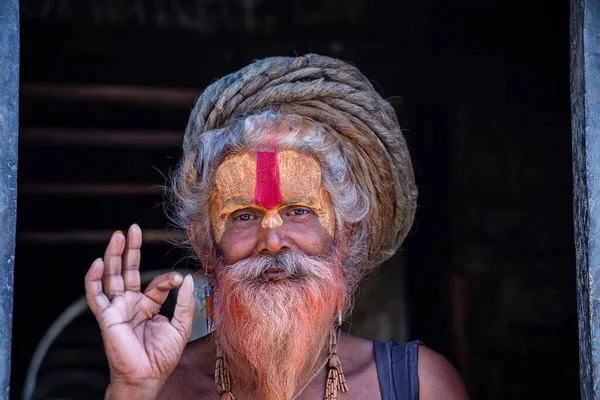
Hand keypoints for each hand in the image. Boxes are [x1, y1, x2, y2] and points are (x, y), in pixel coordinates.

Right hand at [84, 224, 195, 395]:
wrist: (147, 377)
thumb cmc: (162, 357)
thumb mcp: (180, 327)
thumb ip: (184, 302)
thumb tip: (187, 278)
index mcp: (147, 305)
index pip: (155, 283)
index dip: (167, 279)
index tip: (178, 279)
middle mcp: (130, 304)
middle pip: (128, 271)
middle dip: (130, 250)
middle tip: (133, 228)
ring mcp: (117, 308)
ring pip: (112, 277)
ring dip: (114, 256)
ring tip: (117, 235)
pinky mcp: (106, 316)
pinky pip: (96, 295)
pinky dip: (94, 279)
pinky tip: (98, 263)